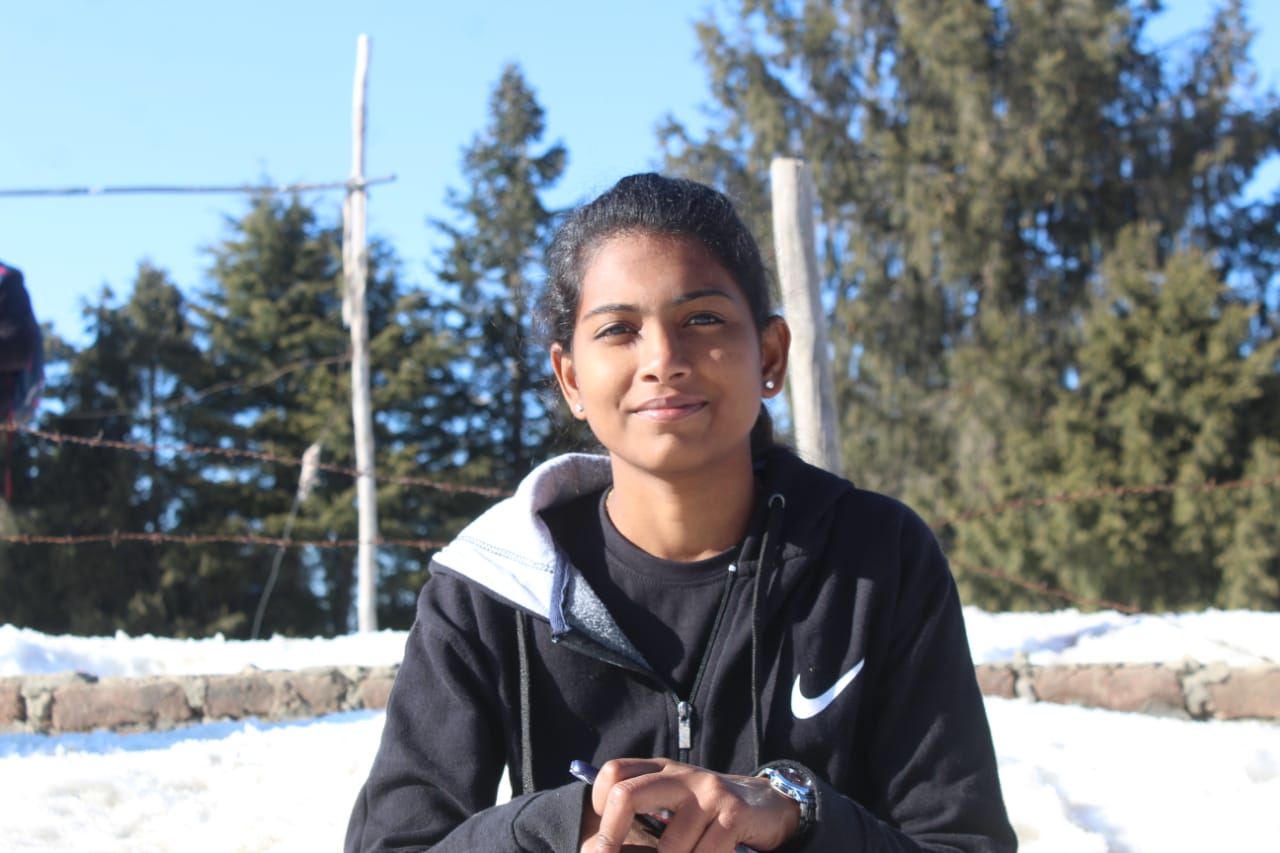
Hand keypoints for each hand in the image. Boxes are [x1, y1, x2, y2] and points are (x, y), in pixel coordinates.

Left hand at [580, 757, 799, 852]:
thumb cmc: (711, 815)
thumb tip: (603, 848)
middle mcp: (682, 775)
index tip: (604, 836)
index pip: (615, 773)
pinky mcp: (733, 813)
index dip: (599, 802)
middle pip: (626, 796)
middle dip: (610, 836)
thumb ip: (646, 816)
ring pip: (669, 848)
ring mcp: (708, 792)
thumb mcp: (676, 806)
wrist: (769, 806)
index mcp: (662, 770)